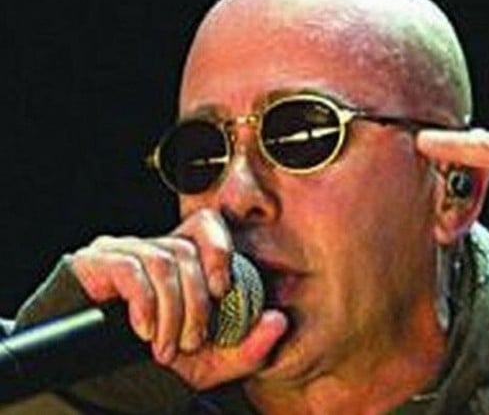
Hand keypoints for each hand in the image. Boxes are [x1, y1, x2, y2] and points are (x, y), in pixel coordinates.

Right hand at [69, 209, 286, 389]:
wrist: (103, 377)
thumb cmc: (159, 361)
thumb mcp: (211, 361)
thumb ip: (249, 345)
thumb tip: (280, 320)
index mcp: (183, 260)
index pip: (206, 223)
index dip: (219, 248)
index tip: (222, 289)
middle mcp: (154, 247)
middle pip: (186, 252)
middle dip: (195, 303)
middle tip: (191, 342)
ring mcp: (123, 250)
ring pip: (161, 262)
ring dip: (171, 312)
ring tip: (166, 346)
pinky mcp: (96, 262)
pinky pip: (129, 268)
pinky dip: (144, 303)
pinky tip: (143, 330)